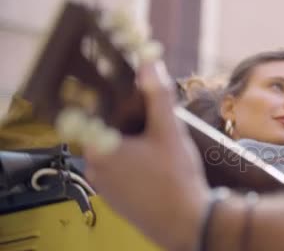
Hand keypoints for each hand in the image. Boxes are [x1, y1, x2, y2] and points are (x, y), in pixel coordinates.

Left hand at [84, 62, 207, 250]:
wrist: (186, 223)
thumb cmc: (176, 178)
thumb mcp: (169, 130)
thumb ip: (157, 95)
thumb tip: (149, 63)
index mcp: (100, 149)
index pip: (96, 114)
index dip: (114, 105)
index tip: (132, 103)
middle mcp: (94, 169)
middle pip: (107, 134)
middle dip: (130, 126)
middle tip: (156, 127)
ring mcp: (104, 188)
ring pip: (114, 154)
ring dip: (133, 147)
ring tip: (161, 150)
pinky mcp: (115, 201)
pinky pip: (120, 174)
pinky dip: (135, 167)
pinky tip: (158, 169)